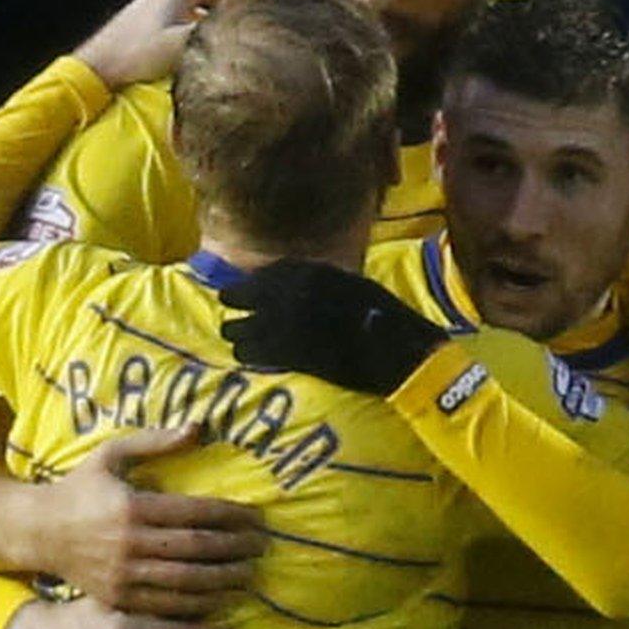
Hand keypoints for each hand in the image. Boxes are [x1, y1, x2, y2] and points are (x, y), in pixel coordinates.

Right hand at [26, 425, 264, 614]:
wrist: (38, 531)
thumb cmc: (81, 487)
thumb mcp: (111, 454)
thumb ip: (154, 441)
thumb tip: (199, 428)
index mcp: (132, 507)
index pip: (196, 513)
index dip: (232, 516)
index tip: (257, 518)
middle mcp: (129, 543)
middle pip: (197, 550)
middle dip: (236, 549)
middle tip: (262, 547)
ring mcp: (122, 575)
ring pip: (186, 582)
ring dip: (224, 580)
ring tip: (249, 574)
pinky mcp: (117, 598)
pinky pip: (165, 606)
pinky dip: (196, 606)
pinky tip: (219, 599)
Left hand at [73, 0, 249, 88]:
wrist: (96, 68)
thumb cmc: (137, 55)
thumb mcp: (180, 45)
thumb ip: (210, 35)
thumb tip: (237, 33)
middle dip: (230, 0)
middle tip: (251, 13)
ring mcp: (151, 7)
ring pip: (192, 5)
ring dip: (212, 14)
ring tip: (230, 29)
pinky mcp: (143, 23)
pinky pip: (178, 16)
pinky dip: (196, 24)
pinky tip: (200, 43)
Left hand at [221, 259, 447, 393]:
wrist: (402, 352)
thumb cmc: (389, 320)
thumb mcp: (358, 287)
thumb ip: (327, 284)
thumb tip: (303, 289)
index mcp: (320, 273)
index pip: (273, 271)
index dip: (254, 281)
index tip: (243, 286)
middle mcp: (301, 293)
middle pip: (253, 295)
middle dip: (237, 301)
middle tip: (226, 308)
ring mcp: (296, 324)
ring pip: (250, 326)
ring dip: (238, 332)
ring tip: (232, 337)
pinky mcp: (296, 354)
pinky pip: (260, 352)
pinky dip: (249, 354)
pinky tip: (243, 357)